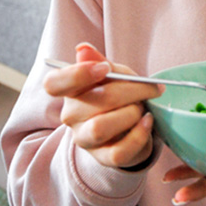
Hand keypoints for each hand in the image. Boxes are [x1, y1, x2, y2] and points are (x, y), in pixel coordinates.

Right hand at [43, 43, 161, 169]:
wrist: (133, 126)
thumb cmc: (120, 95)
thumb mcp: (114, 75)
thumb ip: (100, 62)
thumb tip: (83, 48)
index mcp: (70, 92)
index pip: (54, 84)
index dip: (77, 75)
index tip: (104, 69)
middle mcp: (71, 117)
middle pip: (95, 101)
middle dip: (131, 91)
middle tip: (151, 88)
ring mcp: (85, 139)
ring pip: (101, 127)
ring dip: (132, 113)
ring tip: (142, 108)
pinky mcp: (103, 157)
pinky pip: (119, 151)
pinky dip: (139, 134)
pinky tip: (148, 122)